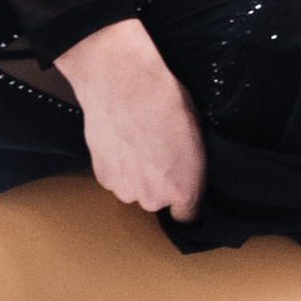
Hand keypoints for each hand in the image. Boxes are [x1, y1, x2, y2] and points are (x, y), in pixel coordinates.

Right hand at [53, 19, 205, 221]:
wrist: (123, 85)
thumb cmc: (164, 101)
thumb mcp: (197, 133)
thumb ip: (191, 165)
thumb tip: (186, 168)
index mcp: (185, 189)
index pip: (187, 216)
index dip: (184, 200)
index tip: (180, 186)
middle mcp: (154, 198)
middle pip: (157, 201)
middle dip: (157, 182)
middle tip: (156, 150)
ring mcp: (125, 190)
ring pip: (133, 188)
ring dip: (134, 173)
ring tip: (135, 142)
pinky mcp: (103, 177)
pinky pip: (114, 177)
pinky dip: (115, 164)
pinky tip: (120, 140)